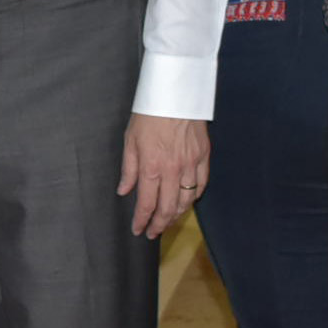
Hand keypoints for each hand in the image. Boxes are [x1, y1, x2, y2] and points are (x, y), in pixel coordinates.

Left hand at [120, 113, 209, 237]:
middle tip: (153, 233)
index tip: (138, 230)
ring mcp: (191, 164)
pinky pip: (201, 184)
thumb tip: (123, 191)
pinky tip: (187, 202)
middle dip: (159, 225)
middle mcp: (172, 170)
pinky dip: (194, 197)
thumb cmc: (149, 115)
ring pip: (186, 200)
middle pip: (168, 208)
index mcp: (151, 167)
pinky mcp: (204, 156)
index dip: (142, 221)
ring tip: (168, 221)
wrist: (175, 93)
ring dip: (177, 215)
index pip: (146, 204)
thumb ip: (128, 170)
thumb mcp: (130, 141)